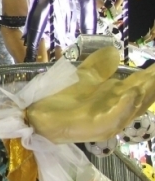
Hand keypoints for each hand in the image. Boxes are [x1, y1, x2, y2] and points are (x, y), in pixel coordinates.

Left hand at [26, 47, 154, 143]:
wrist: (38, 117)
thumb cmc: (60, 99)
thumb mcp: (82, 78)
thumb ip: (98, 67)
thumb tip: (113, 52)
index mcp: (114, 98)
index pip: (139, 87)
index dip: (150, 77)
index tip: (154, 68)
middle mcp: (115, 111)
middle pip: (141, 98)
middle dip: (151, 85)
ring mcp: (108, 121)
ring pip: (132, 108)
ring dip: (144, 94)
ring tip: (150, 79)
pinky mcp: (95, 128)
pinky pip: (114, 118)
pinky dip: (123, 106)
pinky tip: (130, 92)